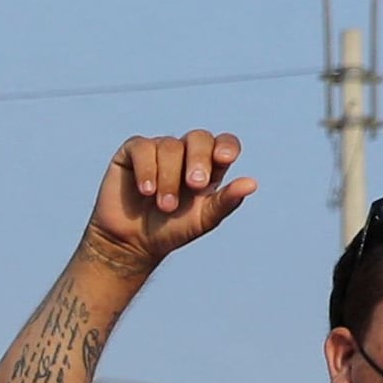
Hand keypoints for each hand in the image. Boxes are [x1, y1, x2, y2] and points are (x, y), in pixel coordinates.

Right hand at [80, 134, 255, 278]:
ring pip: (169, 146)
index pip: (223, 143)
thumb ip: (226, 201)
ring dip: (169, 178)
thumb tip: (252, 183)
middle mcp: (184, 153)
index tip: (224, 159)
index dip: (226, 146)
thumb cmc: (171, 231)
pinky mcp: (132, 153)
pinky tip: (146, 190)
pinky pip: (142, 148)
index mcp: (208, 166)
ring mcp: (158, 150)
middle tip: (195, 185)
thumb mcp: (203, 219)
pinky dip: (147, 169)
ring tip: (164, 205)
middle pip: (199, 138)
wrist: (130, 244)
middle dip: (198, 159)